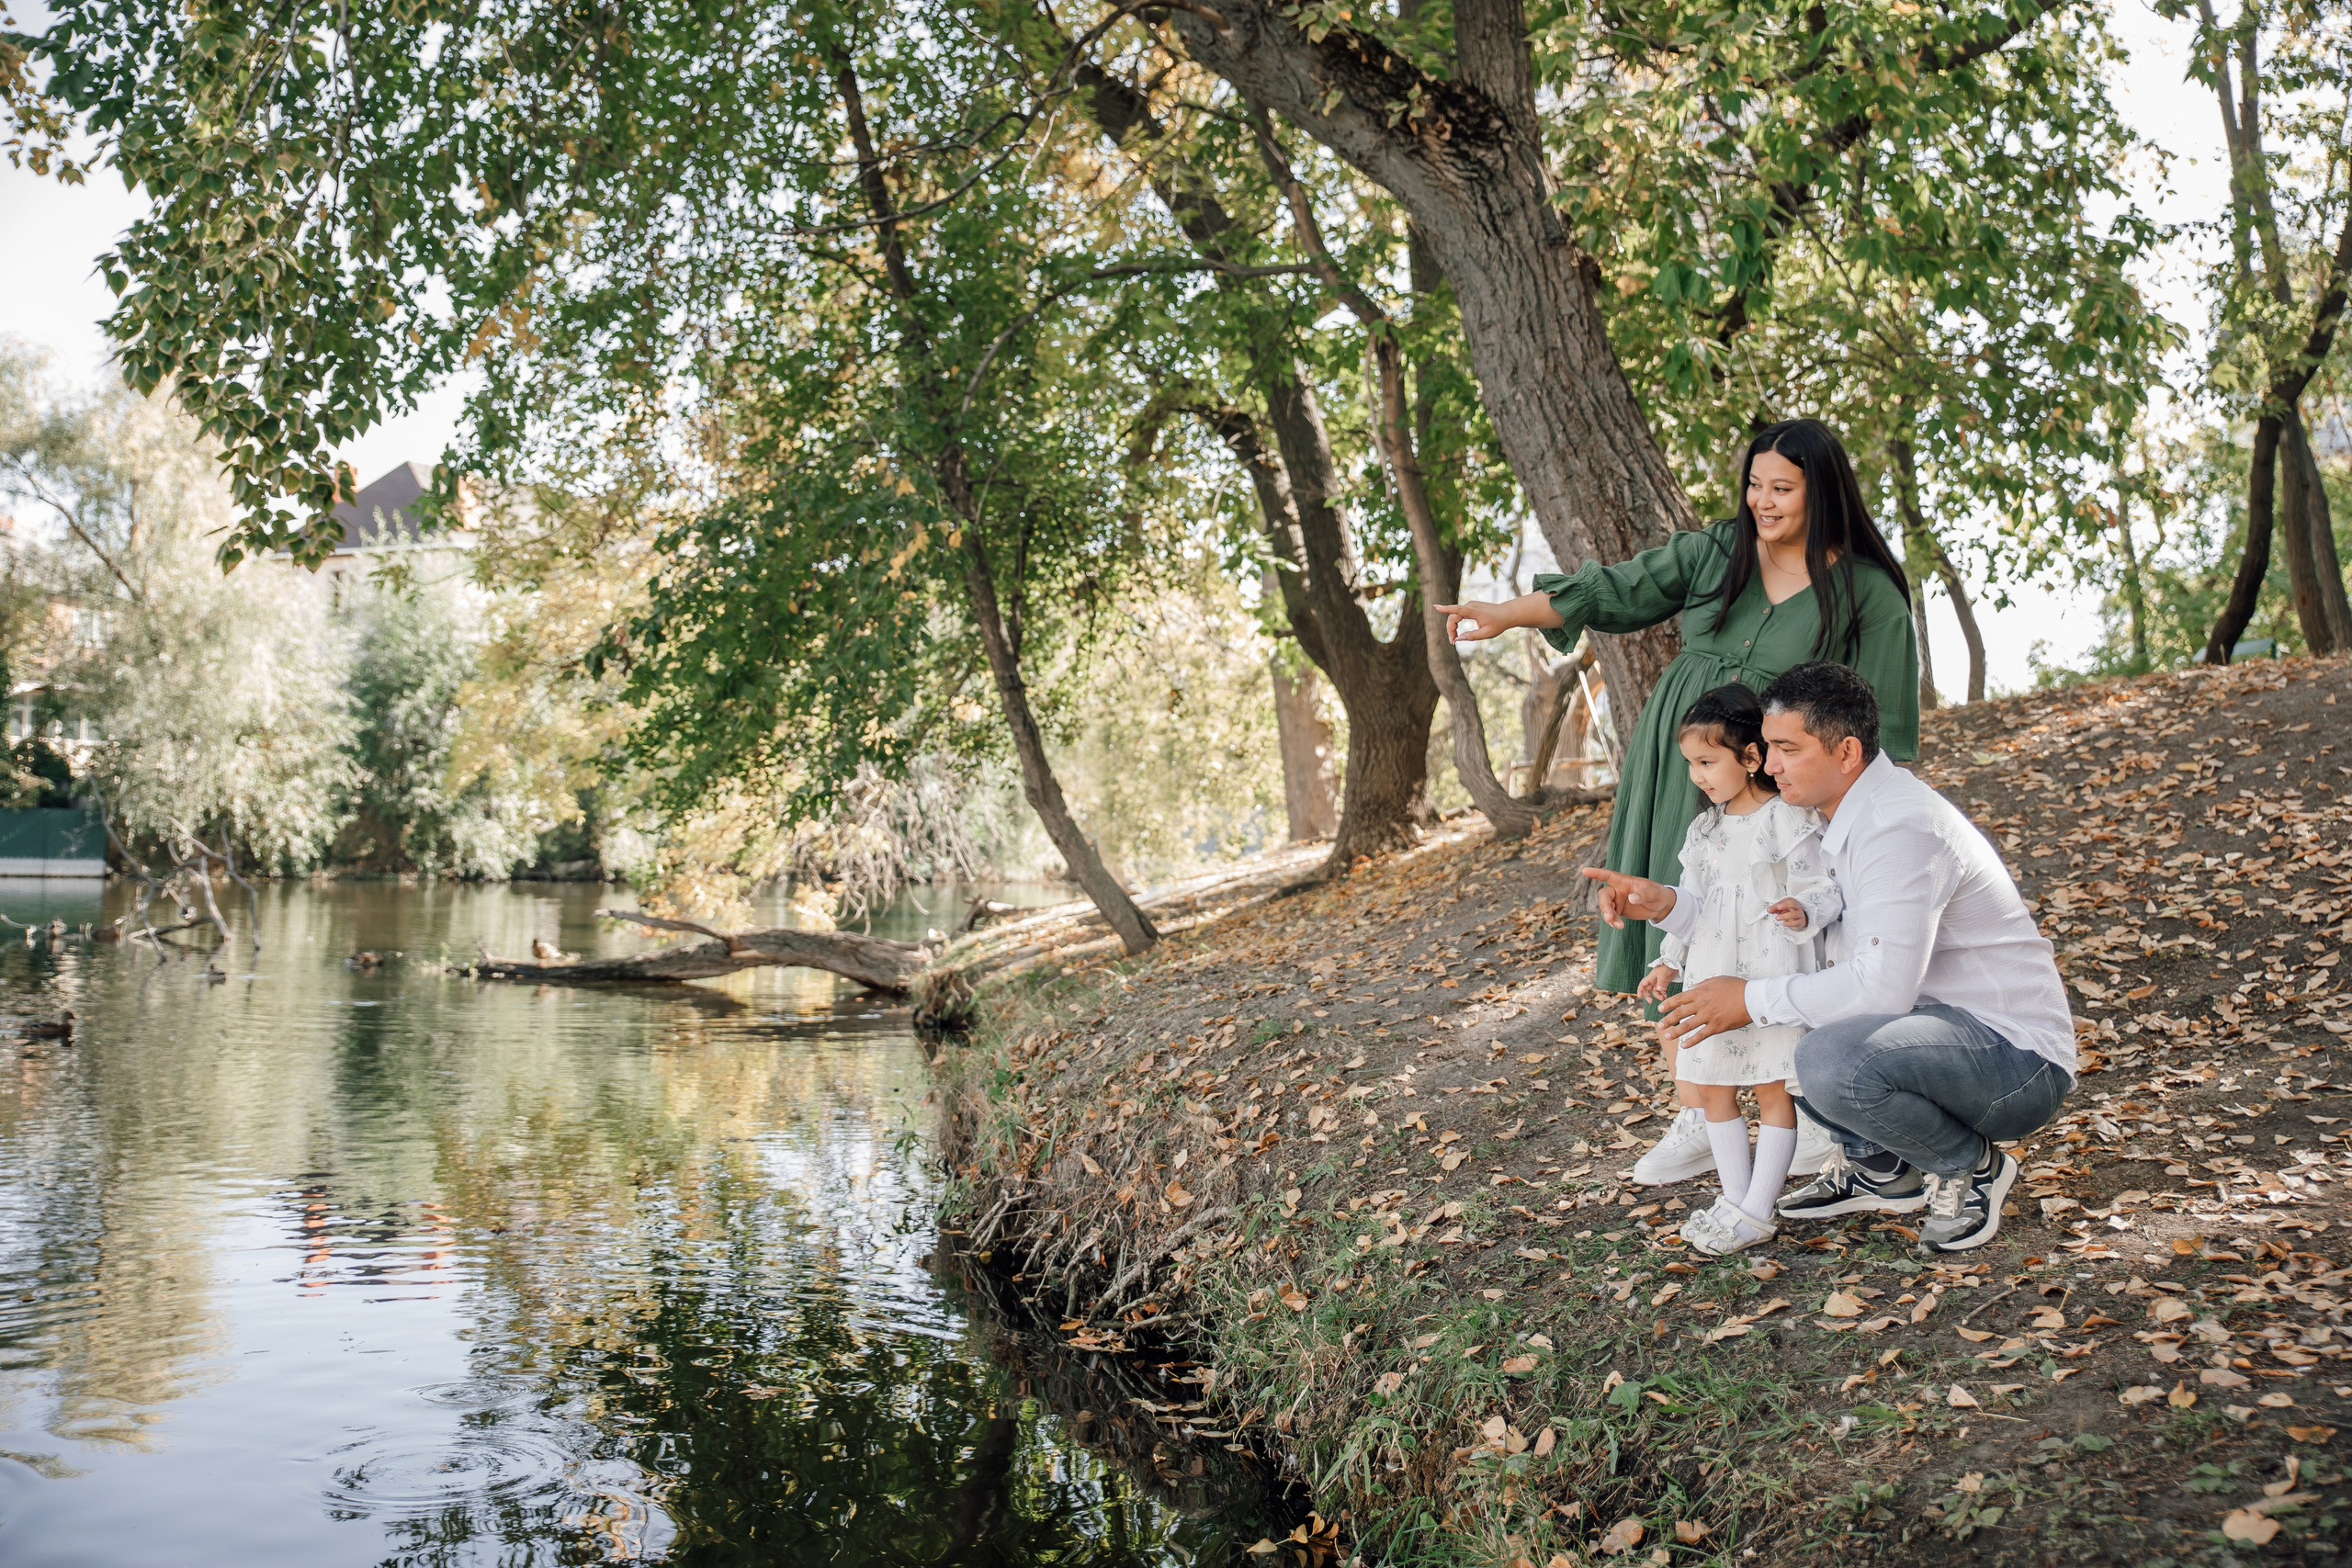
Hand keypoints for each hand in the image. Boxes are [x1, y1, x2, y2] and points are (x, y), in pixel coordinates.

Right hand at [1431, 590, 1562, 644]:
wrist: (1507, 614)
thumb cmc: (1498, 624)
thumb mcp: (1486, 634)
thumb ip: (1471, 636)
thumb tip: (1458, 639)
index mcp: (1474, 611)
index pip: (1458, 609)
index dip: (1446, 609)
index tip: (1436, 607)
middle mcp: (1470, 605)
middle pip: (1453, 616)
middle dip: (1450, 629)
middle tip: (1452, 642)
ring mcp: (1470, 605)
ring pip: (1455, 615)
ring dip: (1452, 627)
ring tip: (1454, 639)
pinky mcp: (1470, 607)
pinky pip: (1458, 614)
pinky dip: (1456, 623)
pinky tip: (1456, 632)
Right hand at [1580, 866, 1675, 928]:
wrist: (1660, 906)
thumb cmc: (1657, 894)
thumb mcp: (1654, 893)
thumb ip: (1643, 895)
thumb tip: (1631, 898)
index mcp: (1624, 881)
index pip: (1608, 875)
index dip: (1596, 873)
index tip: (1585, 871)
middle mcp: (1617, 890)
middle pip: (1604, 895)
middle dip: (1604, 907)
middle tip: (1609, 918)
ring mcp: (1616, 901)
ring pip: (1605, 908)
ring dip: (1609, 917)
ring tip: (1619, 926)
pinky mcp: (1618, 911)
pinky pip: (1610, 916)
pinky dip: (1613, 922)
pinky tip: (1619, 926)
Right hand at [1636, 963, 1673, 1002]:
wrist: (1673, 964)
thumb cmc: (1666, 967)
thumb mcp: (1662, 974)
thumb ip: (1660, 982)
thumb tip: (1658, 990)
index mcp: (1650, 978)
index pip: (1642, 985)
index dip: (1640, 991)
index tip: (1639, 997)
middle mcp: (1653, 981)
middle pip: (1647, 990)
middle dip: (1648, 996)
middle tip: (1651, 1002)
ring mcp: (1658, 983)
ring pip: (1655, 992)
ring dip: (1658, 996)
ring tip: (1662, 998)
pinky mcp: (1664, 985)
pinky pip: (1662, 992)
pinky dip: (1663, 995)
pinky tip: (1665, 996)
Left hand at [1656, 976, 1751, 1047]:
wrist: (1752, 998)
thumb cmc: (1736, 987)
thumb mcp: (1717, 980)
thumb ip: (1703, 984)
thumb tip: (1693, 987)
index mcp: (1700, 993)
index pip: (1679, 999)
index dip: (1668, 1004)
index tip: (1660, 1009)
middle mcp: (1701, 1005)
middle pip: (1679, 1013)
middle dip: (1668, 1020)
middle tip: (1659, 1025)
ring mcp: (1708, 1017)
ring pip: (1687, 1025)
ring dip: (1675, 1031)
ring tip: (1667, 1036)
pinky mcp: (1717, 1027)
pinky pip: (1701, 1036)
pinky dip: (1691, 1041)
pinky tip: (1684, 1046)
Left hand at [1767, 896, 1809, 930]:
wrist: (1798, 918)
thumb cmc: (1789, 911)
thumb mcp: (1781, 908)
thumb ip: (1774, 908)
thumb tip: (1768, 909)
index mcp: (1792, 902)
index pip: (1789, 901)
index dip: (1784, 903)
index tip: (1778, 906)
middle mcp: (1797, 907)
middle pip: (1793, 904)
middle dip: (1785, 906)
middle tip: (1778, 908)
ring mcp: (1799, 914)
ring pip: (1794, 914)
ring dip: (1784, 916)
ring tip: (1777, 918)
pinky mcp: (1799, 922)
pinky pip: (1796, 923)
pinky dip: (1789, 924)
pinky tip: (1784, 923)